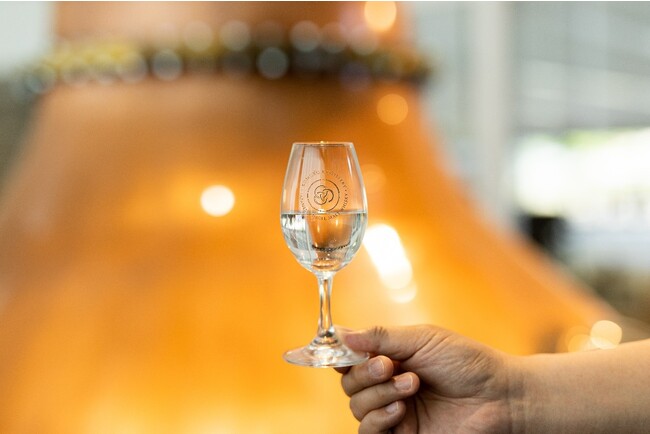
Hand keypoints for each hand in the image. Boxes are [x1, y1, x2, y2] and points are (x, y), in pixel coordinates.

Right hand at [337, 325, 515, 432]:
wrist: (500, 396)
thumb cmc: (467, 362)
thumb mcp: (423, 339)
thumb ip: (381, 337)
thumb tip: (342, 334)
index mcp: (391, 358)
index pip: (351, 359)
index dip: (342, 356)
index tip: (343, 352)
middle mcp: (388, 385)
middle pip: (349, 384)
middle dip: (364, 373)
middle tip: (389, 366)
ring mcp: (394, 412)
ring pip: (357, 407)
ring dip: (378, 393)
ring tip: (411, 384)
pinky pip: (369, 432)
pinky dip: (377, 419)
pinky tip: (400, 409)